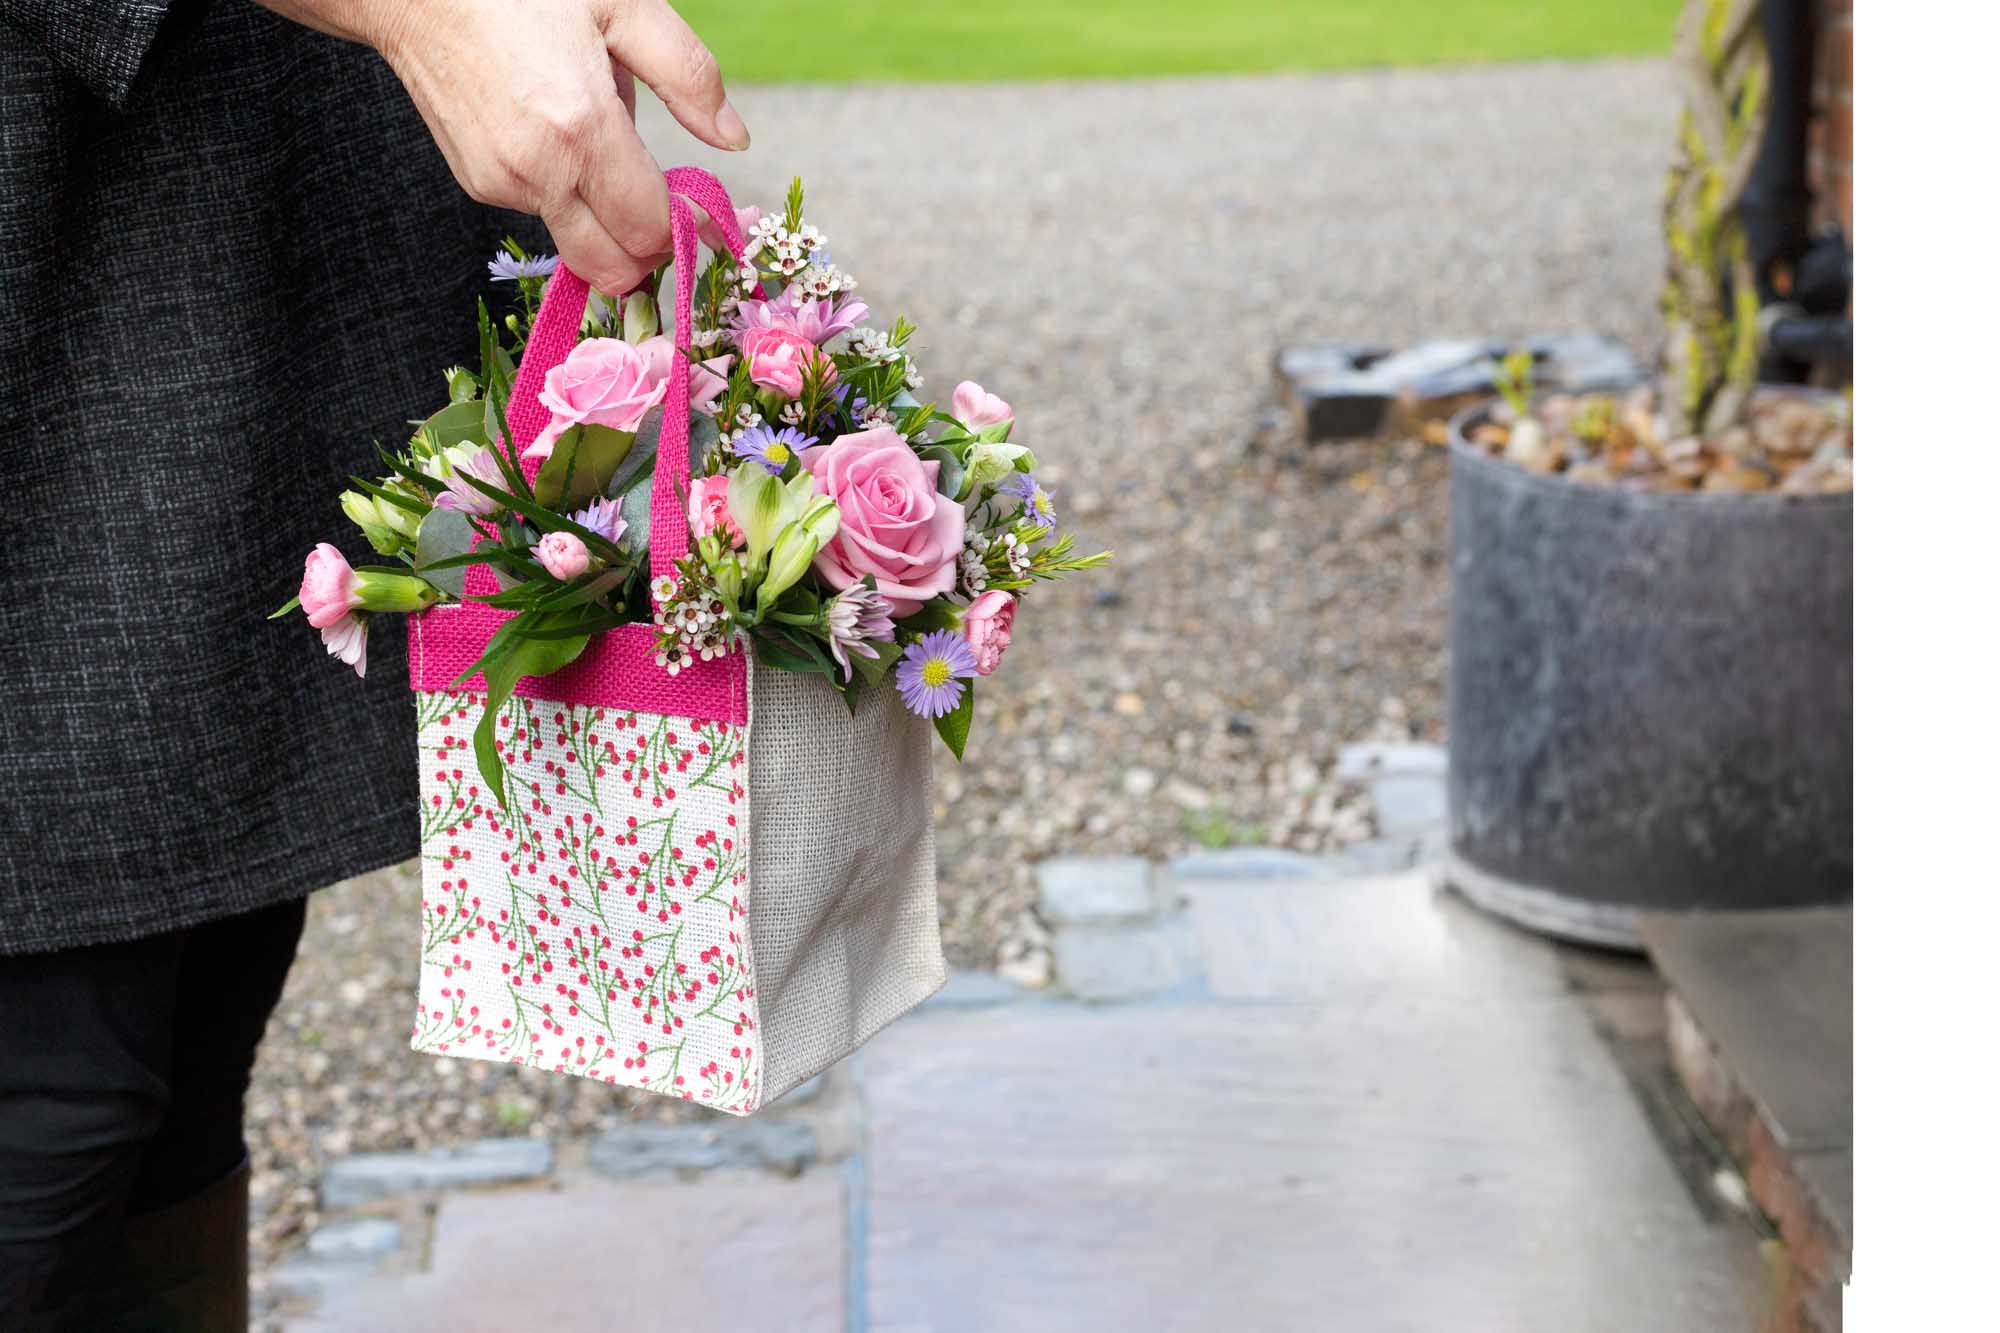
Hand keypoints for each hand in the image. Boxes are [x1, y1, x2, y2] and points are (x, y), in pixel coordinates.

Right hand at [256, 0, 746, 293]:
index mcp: (583, 130)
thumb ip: (688, 77)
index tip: (698, 211)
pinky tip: (558, 134)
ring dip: (605, 218)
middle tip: (663, 209)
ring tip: (599, 141)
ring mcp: (502, 185)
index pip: (650, 231)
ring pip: (578, 242)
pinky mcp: (477, 184)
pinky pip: (543, 212)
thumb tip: (734, 139)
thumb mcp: (623, 6)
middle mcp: (539, 173)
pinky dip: (566, 192)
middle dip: (647, 254)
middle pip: (612, 268)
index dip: (683, 231)